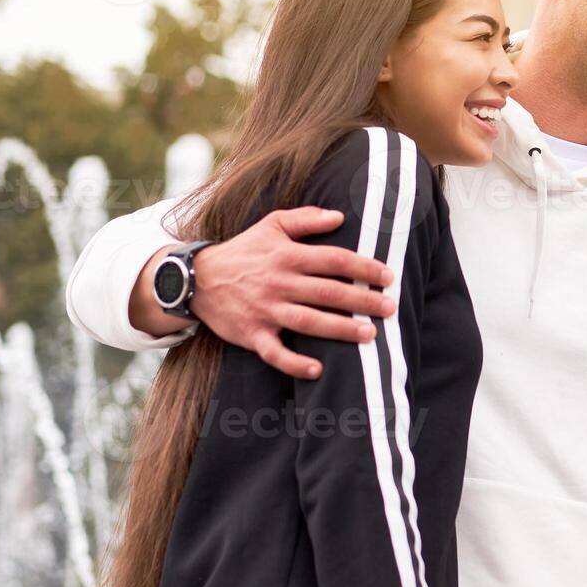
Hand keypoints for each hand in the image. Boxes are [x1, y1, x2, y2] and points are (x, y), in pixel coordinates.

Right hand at [177, 207, 393, 377]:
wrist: (196, 279)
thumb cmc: (243, 250)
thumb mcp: (271, 225)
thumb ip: (306, 219)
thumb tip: (340, 216)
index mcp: (287, 256)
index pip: (334, 260)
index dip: (364, 268)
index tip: (388, 276)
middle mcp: (279, 283)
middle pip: (327, 292)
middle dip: (362, 300)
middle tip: (391, 307)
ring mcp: (265, 310)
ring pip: (308, 321)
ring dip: (339, 329)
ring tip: (370, 335)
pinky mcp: (251, 334)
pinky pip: (274, 352)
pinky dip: (294, 363)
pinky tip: (318, 370)